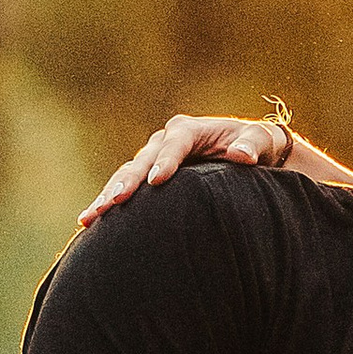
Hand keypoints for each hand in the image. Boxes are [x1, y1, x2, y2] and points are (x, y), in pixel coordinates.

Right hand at [78, 111, 291, 228]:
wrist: (252, 157)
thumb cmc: (259, 147)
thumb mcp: (263, 141)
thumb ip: (252, 145)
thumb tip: (241, 156)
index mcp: (191, 130)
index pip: (175, 142)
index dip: (166, 160)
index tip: (157, 181)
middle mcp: (166, 141)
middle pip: (142, 160)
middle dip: (127, 181)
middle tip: (114, 202)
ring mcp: (154, 159)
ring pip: (127, 176)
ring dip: (108, 196)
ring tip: (90, 217)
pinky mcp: (149, 177)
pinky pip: (126, 190)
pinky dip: (108, 204)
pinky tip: (89, 223)